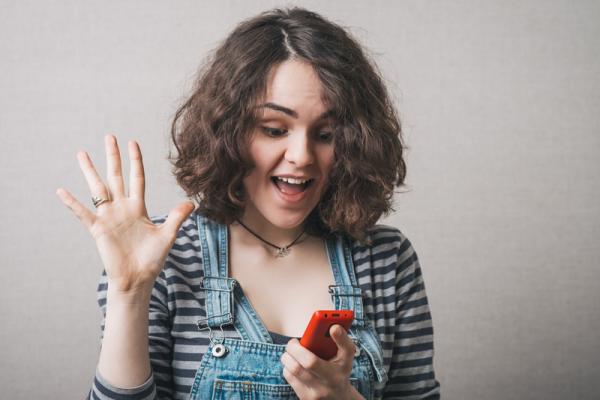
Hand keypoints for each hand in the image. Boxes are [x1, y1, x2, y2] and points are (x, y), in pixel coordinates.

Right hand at [56, 134, 194, 294]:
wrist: (138, 279)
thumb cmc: (151, 259)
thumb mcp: (167, 236)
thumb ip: (176, 218)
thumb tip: (191, 203)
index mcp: (138, 207)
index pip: (137, 178)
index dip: (135, 161)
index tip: (132, 142)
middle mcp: (122, 208)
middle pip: (116, 176)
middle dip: (113, 157)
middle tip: (109, 136)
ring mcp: (109, 217)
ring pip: (98, 189)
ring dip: (90, 171)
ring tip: (82, 153)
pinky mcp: (98, 230)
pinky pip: (84, 213)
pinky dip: (73, 203)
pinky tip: (62, 191)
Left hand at [281, 325, 362, 399]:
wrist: (339, 397)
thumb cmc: (341, 371)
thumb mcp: (347, 357)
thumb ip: (342, 341)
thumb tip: (334, 327)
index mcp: (335, 375)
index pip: (315, 361)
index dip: (305, 348)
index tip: (301, 337)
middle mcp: (323, 387)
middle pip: (298, 367)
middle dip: (292, 350)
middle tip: (294, 342)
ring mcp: (312, 395)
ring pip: (291, 371)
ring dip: (288, 358)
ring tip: (294, 352)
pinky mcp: (303, 398)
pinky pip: (289, 378)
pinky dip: (289, 367)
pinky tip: (296, 363)